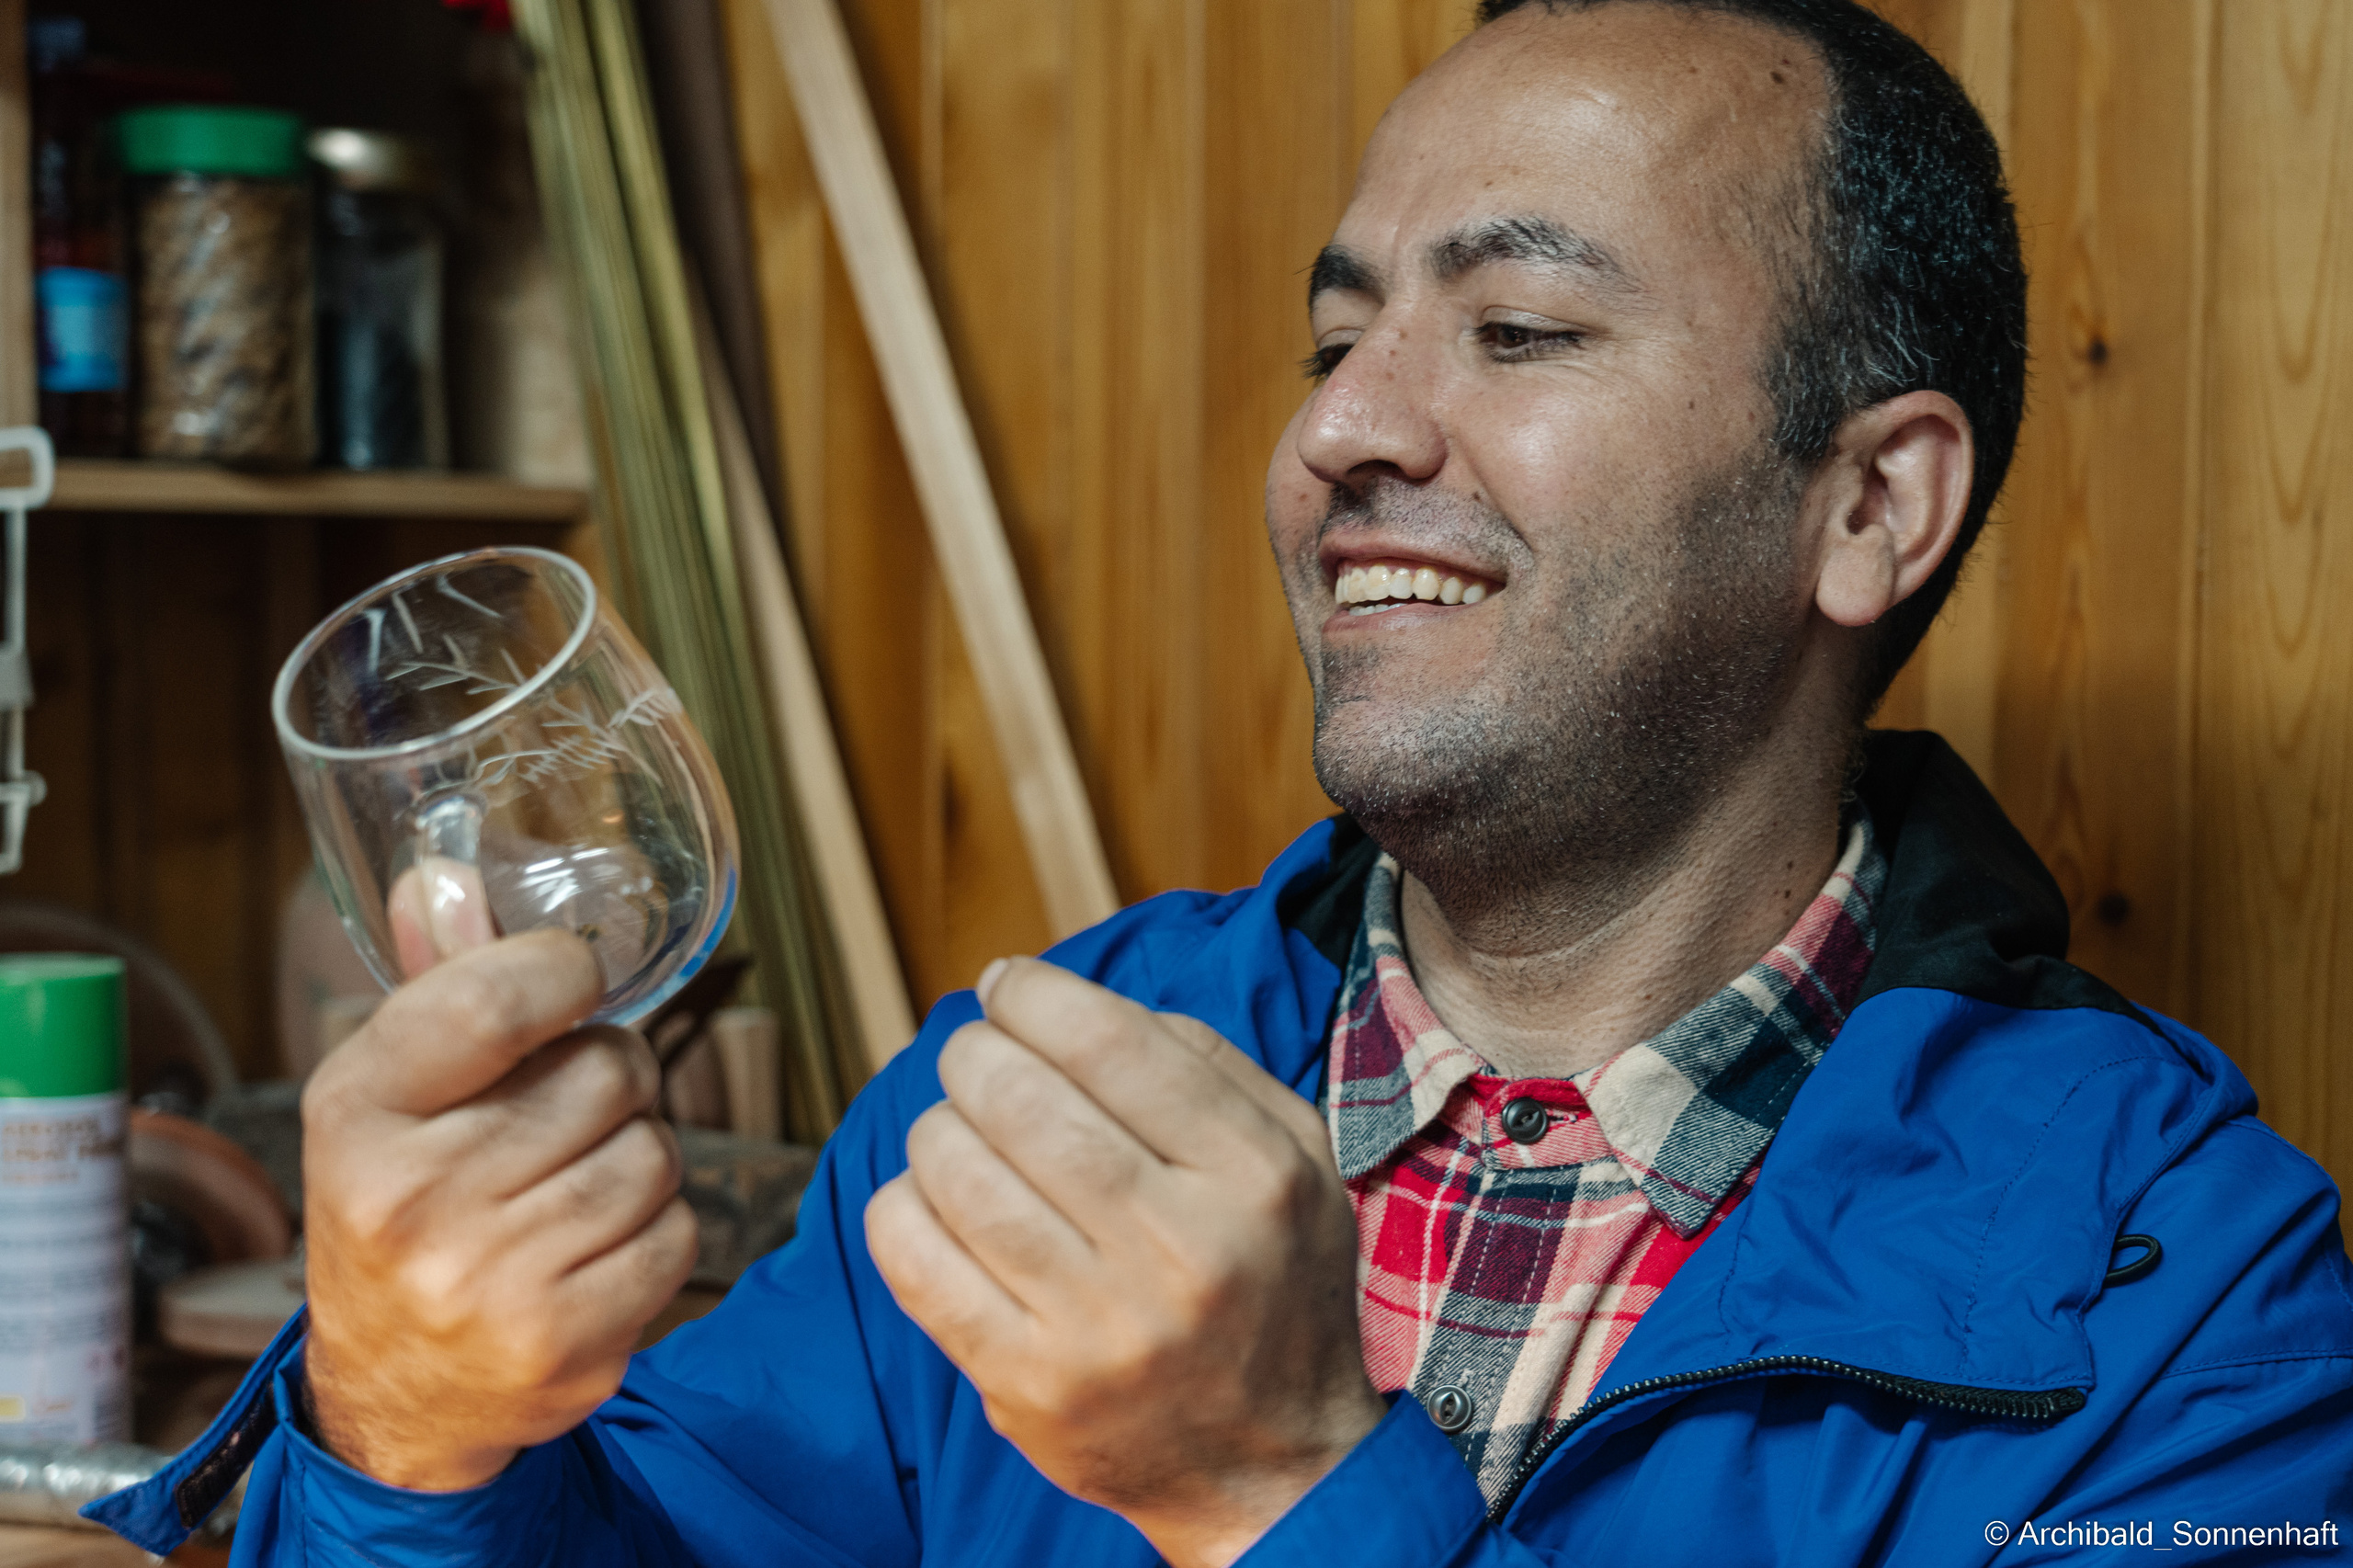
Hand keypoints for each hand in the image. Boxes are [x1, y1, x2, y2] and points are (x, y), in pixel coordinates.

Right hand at [298, 920, 697, 1490]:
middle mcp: (414, 1197)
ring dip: (639, 1154)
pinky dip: (658, 1232)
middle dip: (615, 1075)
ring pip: (654, 1152)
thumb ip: (435, 982)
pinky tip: (597, 1245)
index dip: (566, 971)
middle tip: (572, 1105)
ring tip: (578, 1180)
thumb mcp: (385, 1094)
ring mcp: (488, 1279)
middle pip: (608, 1071)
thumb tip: (447, 875)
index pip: (496, 998)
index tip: (575, 978)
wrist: (394, 1388)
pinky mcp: (563, 1342)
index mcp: (358, 1111)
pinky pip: (675, 1235)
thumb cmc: (402, 1208)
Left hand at [865, 959, 1383, 1567]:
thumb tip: (1074, 1002)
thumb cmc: (1270, 1285)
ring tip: (959, 1129)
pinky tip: (930, 1197)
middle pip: (1021, 1099)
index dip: (1033, 994)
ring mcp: (1101, 1329)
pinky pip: (919, 1264)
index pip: (1111, 1043)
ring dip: (938, 1126)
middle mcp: (1182, 1251)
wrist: (1272, 1468)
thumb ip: (1209, 1064)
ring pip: (960, 1173)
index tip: (1007, 986)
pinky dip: (902, 1208)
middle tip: (976, 1055)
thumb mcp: (1296, 1160)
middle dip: (974, 1053)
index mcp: (1252, 1177)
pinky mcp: (1029, 1387)